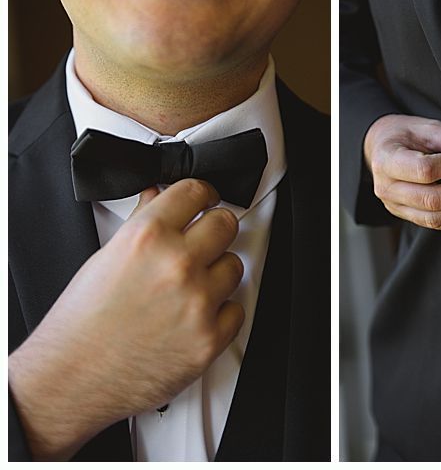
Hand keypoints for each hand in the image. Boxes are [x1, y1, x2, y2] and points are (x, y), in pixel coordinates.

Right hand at [8, 180, 244, 460]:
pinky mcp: (211, 337)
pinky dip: (221, 312)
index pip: (196, 192)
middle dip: (214, 232)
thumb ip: (141, 224)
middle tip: (202, 245)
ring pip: (234, 266)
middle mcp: (177, 265)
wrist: (73, 378)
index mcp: (147, 238)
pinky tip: (193, 317)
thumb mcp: (105, 259)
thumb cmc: (81, 324)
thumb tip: (159, 197)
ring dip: (217, 274)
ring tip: (187, 289)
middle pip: (226, 224)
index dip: (202, 195)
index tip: (206, 202)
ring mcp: (198, 302)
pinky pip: (237, 309)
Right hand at [364, 114, 440, 228]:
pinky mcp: (404, 216)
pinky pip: (433, 223)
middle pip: (430, 198)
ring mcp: (393, 206)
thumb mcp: (428, 127)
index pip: (425, 169)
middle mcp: (386, 187)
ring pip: (433, 216)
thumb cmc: (406, 135)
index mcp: (387, 159)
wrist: (383, 149)